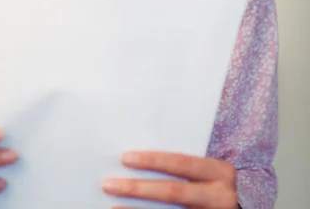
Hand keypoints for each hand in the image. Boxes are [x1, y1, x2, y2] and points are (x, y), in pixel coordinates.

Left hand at [102, 151, 237, 208]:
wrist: (250, 206)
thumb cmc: (223, 183)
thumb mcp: (213, 169)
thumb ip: (188, 164)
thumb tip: (143, 156)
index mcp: (220, 172)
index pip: (181, 163)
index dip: (153, 160)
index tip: (125, 158)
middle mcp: (219, 196)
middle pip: (172, 192)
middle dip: (138, 188)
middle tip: (109, 184)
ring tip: (112, 206)